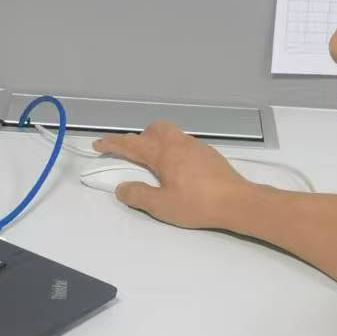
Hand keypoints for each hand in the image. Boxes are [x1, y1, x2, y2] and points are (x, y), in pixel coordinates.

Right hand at [91, 120, 255, 229]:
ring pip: (172, 134)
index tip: (99, 145)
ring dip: (158, 142)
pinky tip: (179, 170)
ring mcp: (197, 147)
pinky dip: (174, 150)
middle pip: (154, 129)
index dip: (112, 144)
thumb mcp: (161, 206)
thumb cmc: (197, 204)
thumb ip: (138, 195)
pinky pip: (185, 145)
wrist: (238, 202)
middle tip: (132, 154)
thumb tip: (122, 188)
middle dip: (140, 138)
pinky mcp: (210, 155)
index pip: (131, 144)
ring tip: (155, 163)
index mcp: (163, 153)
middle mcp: (179, 144)